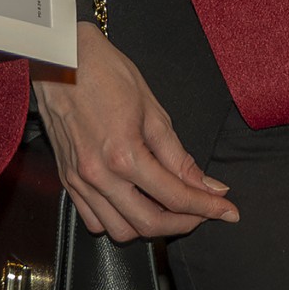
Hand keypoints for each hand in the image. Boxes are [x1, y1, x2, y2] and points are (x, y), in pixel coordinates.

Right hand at [32, 23, 237, 241]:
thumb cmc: (106, 73)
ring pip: (119, 230)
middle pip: (149, 224)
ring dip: (150, 227)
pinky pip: (92, 220)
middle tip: (203, 213)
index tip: (228, 212)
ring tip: (169, 209)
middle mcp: (99, 175)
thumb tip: (206, 184)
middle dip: (184, 224)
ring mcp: (80, 180)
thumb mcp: (152, 109)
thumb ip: (178, 156)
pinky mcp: (67, 179)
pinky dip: (118, 221)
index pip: (175, 196)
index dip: (207, 208)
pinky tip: (134, 204)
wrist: (60, 59)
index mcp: (125, 155)